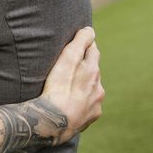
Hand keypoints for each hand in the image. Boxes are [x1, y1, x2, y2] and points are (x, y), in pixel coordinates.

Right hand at [40, 27, 103, 142]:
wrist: (54, 122)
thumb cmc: (57, 88)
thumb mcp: (67, 59)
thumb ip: (80, 42)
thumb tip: (90, 30)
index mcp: (92, 70)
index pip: (92, 50)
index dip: (84, 46)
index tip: (76, 45)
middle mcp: (98, 86)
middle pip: (93, 71)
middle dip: (84, 67)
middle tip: (69, 67)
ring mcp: (96, 103)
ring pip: (92, 89)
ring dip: (84, 86)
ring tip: (68, 88)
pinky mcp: (92, 117)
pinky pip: (89, 106)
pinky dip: (83, 103)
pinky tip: (71, 104)